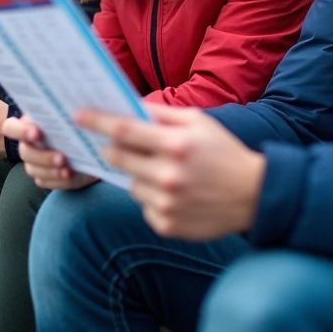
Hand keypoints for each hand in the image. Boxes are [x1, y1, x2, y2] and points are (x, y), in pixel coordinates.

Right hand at [3, 116, 97, 190]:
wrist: (86, 144)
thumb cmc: (76, 124)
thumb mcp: (73, 116)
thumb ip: (67, 115)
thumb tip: (75, 115)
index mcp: (29, 123)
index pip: (11, 127)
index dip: (20, 131)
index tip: (37, 133)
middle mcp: (27, 144)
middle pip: (25, 152)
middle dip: (43, 156)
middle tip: (61, 158)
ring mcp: (33, 162)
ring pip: (33, 170)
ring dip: (50, 172)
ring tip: (68, 171)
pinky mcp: (42, 177)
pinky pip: (44, 181)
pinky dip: (57, 180)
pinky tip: (70, 176)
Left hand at [77, 103, 264, 240]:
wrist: (254, 195)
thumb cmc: (224, 152)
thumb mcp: (199, 122)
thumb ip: (162, 114)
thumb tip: (128, 106)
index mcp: (176, 145)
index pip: (123, 130)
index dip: (96, 121)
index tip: (77, 115)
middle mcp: (169, 176)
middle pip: (118, 158)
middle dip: (112, 149)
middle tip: (117, 145)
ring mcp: (167, 204)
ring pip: (130, 184)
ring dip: (137, 175)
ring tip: (164, 172)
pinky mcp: (167, 225)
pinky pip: (143, 208)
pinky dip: (151, 199)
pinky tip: (174, 194)